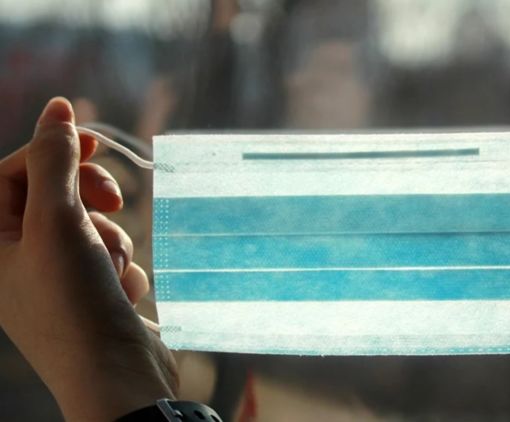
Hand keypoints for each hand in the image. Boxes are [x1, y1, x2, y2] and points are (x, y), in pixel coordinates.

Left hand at [0, 98, 176, 420]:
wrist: (117, 376)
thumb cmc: (74, 302)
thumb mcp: (58, 221)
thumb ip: (55, 160)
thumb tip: (58, 108)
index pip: (12, 173)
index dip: (51, 150)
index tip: (94, 140)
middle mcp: (16, 261)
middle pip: (53, 197)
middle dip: (88, 197)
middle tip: (114, 198)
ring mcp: (55, 281)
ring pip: (90, 227)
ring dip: (111, 238)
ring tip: (112, 268)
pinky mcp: (90, 295)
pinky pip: (109, 258)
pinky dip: (121, 268)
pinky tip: (121, 294)